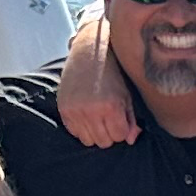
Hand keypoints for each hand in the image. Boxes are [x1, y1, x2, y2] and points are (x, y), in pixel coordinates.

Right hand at [56, 12, 140, 147]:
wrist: (87, 53)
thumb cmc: (111, 76)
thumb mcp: (126, 96)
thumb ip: (131, 120)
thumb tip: (131, 141)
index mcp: (110, 106)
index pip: (120, 137)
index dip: (122, 129)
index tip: (120, 118)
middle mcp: (91, 110)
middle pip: (104, 142)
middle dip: (109, 133)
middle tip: (108, 117)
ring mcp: (75, 111)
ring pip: (89, 141)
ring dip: (95, 133)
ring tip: (97, 116)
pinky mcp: (64, 110)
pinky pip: (75, 133)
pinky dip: (82, 128)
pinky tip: (86, 113)